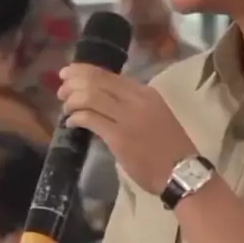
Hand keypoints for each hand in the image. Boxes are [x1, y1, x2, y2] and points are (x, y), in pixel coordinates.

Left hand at [58, 64, 195, 194]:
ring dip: (72, 100)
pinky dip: (75, 118)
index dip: (84, 70)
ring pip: (90, 97)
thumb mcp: (154, 114)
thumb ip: (131, 104)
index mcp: (145, 92)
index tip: (69, 72)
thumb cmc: (169, 146)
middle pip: (96, 81)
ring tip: (65, 108)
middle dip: (73, 82)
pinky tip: (71, 123)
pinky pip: (89, 119)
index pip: (108, 74)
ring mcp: (126, 117)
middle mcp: (135, 99)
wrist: (182, 171)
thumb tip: (103, 100)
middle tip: (61, 90)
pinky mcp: (118, 137)